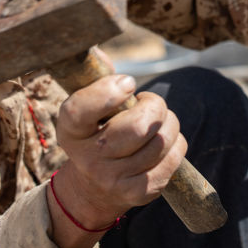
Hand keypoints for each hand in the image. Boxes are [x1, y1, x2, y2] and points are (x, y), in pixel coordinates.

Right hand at [53, 74, 186, 228]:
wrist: (93, 187)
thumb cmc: (97, 131)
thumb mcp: (87, 108)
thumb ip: (97, 80)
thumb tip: (101, 53)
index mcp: (70, 131)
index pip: (81, 110)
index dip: (109, 91)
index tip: (128, 83)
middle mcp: (88, 159)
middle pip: (138, 127)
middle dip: (155, 106)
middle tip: (150, 104)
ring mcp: (112, 179)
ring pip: (161, 141)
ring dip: (169, 123)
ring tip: (159, 121)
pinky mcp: (136, 194)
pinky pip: (172, 160)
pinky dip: (177, 144)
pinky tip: (166, 140)